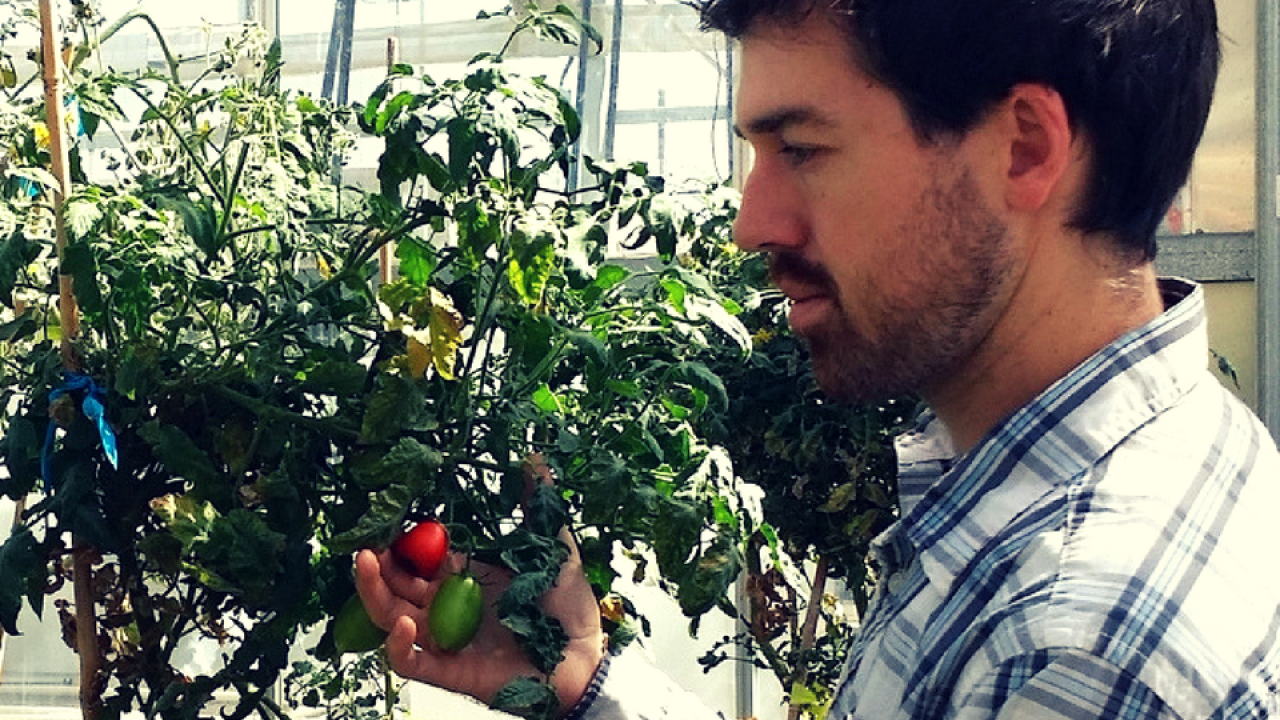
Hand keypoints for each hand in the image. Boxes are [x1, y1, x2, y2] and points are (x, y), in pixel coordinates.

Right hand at [354, 457, 604, 714]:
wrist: (585, 660)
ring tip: (367, 565)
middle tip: (366, 540)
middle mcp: (449, 607)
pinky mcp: (449, 670)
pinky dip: (397, 645)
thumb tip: (534, 457)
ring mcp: (446, 639)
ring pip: (392, 617)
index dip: (405, 540)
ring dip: (374, 593)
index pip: (423, 556)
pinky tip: (402, 624)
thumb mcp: (554, 548)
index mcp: (467, 577)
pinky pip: (410, 661)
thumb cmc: (568, 609)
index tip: (393, 517)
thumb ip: (538, 505)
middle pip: (399, 585)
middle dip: (378, 563)